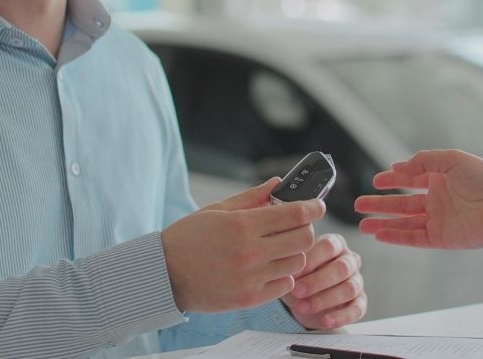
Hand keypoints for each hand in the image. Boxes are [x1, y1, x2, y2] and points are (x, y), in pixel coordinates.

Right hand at [161, 178, 324, 312]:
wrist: (164, 275)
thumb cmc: (189, 238)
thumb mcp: (218, 210)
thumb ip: (252, 197)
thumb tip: (278, 183)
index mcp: (242, 225)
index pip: (294, 214)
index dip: (312, 207)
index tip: (318, 205)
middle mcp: (250, 252)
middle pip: (304, 239)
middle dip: (304, 230)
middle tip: (295, 228)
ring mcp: (251, 278)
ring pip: (297, 263)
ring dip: (292, 254)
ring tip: (277, 249)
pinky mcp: (249, 299)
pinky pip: (284, 285)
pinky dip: (282, 276)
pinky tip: (268, 268)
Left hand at [280, 233, 366, 328]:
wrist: (303, 299)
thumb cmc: (299, 276)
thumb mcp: (294, 267)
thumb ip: (294, 265)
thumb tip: (289, 271)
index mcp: (335, 244)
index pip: (329, 246)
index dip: (311, 259)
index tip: (293, 273)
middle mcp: (349, 260)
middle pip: (342, 268)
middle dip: (318, 281)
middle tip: (297, 291)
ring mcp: (357, 281)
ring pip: (349, 288)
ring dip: (324, 300)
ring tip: (302, 308)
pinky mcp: (360, 302)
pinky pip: (357, 309)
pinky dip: (341, 316)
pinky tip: (326, 321)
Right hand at [355, 149, 482, 249]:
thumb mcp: (453, 159)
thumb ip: (424, 161)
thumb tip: (398, 166)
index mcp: (443, 179)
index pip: (412, 179)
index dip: (393, 179)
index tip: (376, 181)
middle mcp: (438, 200)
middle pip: (402, 203)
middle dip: (380, 203)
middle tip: (358, 203)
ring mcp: (439, 220)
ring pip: (404, 222)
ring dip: (383, 222)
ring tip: (362, 222)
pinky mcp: (441, 238)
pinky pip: (413, 237)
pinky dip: (396, 236)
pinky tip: (379, 234)